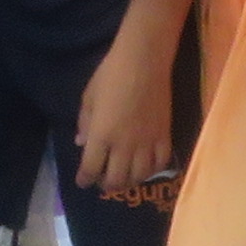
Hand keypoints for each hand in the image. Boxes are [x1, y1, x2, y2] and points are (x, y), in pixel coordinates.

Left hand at [72, 9, 183, 192]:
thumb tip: (81, 143)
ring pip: (139, 176)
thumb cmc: (111, 74)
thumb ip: (84, 123)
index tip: (82, 182)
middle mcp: (124, 145)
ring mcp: (147, 142)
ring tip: (123, 177)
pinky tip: (145, 167)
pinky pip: (160, 163)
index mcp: (101, 135)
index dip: (84, 179)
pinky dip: (152, 170)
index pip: (91, 168)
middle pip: (116, 179)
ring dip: (128, 181)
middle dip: (106, 185)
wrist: (144, 60)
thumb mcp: (89, 97)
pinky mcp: (165, 135)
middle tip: (102, 181)